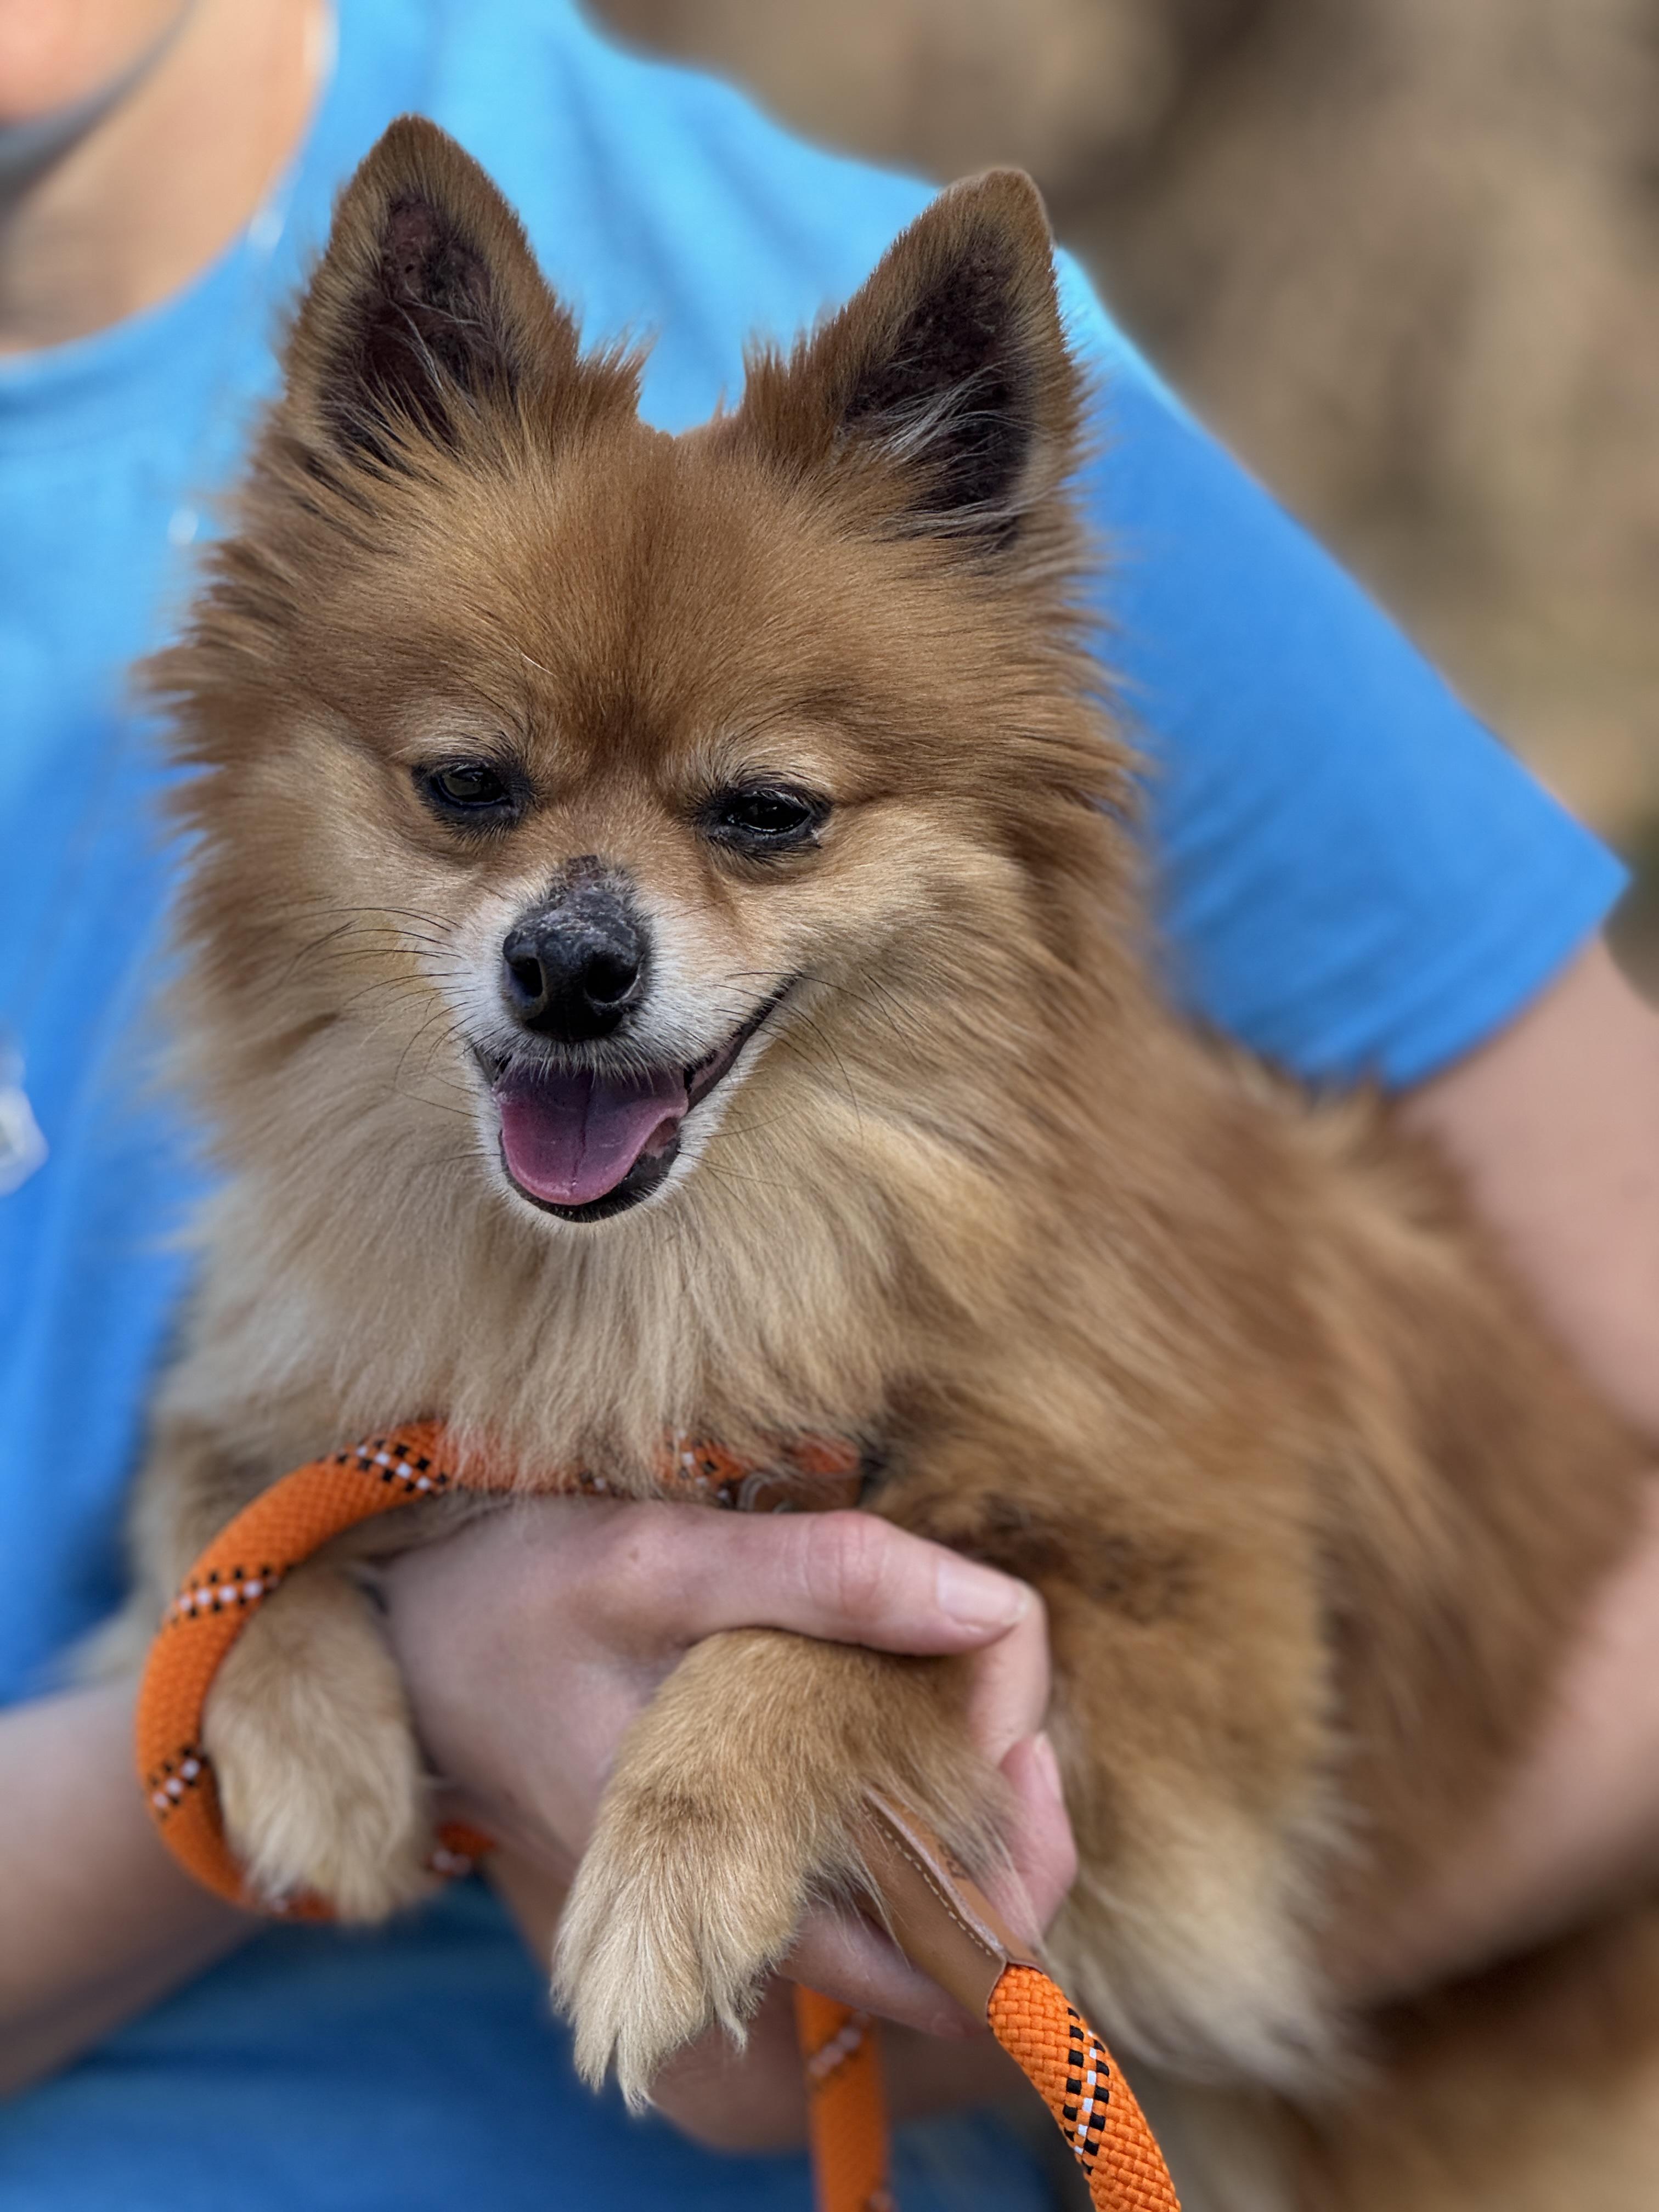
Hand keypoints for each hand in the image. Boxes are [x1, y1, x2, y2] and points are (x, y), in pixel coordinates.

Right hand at [382, 1498, 1074, 2038]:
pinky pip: (863, 1881)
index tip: (994, 1629)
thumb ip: (826, 1576)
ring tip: (969, 1679)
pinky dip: (919, 1804)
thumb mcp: (660, 1560)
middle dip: (1030, 1826)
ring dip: (983, 1818)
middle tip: (1010, 1685)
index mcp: (730, 1875)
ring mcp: (736, 1907)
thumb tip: (992, 1603)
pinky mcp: (729, 1868)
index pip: (949, 1903)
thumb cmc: (518, 1599)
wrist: (406, 1649)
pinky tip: (907, 1697)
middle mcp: (741, 1926)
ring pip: (921, 1929)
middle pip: (957, 1957)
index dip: (1013, 1759)